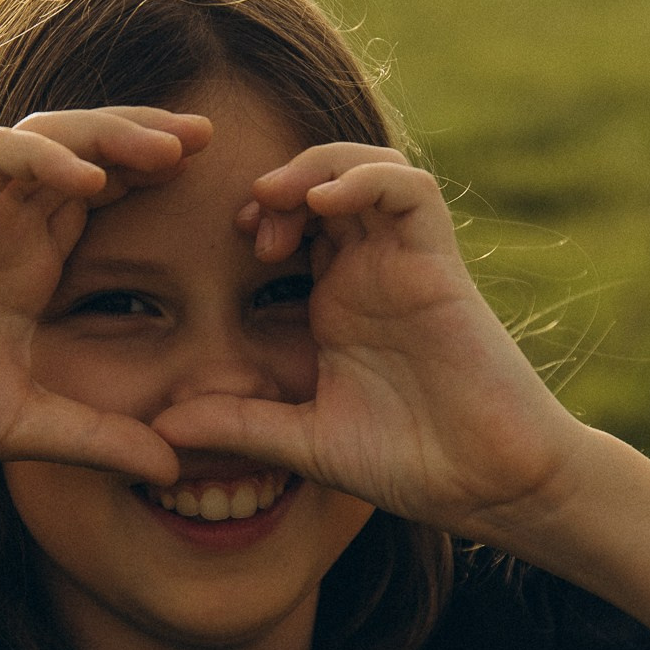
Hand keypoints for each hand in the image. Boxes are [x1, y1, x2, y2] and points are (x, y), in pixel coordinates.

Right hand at [0, 107, 209, 481]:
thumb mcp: (29, 424)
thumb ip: (101, 437)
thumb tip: (176, 469)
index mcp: (36, 259)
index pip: (111, 198)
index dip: (162, 186)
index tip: (226, 196)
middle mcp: (10, 220)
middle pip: (94, 153)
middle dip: (152, 139)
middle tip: (215, 138)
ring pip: (55, 139)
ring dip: (111, 135)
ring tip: (169, 146)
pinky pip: (1, 156)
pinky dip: (47, 159)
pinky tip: (90, 177)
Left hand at [149, 142, 585, 539]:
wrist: (488, 483)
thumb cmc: (410, 463)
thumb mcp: (303, 442)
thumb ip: (238, 426)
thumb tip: (160, 431)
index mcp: (336, 301)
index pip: (292, 223)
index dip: (253, 217)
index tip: (222, 248)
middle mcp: (370, 271)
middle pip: (323, 181)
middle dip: (278, 184)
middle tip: (250, 224)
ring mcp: (405, 262)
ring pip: (365, 166)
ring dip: (316, 168)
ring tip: (280, 201)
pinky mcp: (440, 265)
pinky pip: (409, 190)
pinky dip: (365, 179)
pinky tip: (325, 203)